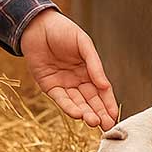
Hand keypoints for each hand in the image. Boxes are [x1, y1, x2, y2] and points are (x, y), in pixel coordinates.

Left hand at [21, 9, 118, 129]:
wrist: (37, 25)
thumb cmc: (63, 30)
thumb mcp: (84, 44)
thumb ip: (94, 64)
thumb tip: (105, 85)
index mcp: (89, 70)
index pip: (101, 91)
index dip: (108, 104)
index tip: (114, 116)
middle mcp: (78, 80)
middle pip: (91, 100)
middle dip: (99, 113)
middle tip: (107, 126)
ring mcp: (64, 84)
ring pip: (77, 103)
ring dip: (86, 113)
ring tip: (93, 122)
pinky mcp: (49, 86)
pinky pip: (61, 99)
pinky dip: (69, 107)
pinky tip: (78, 114)